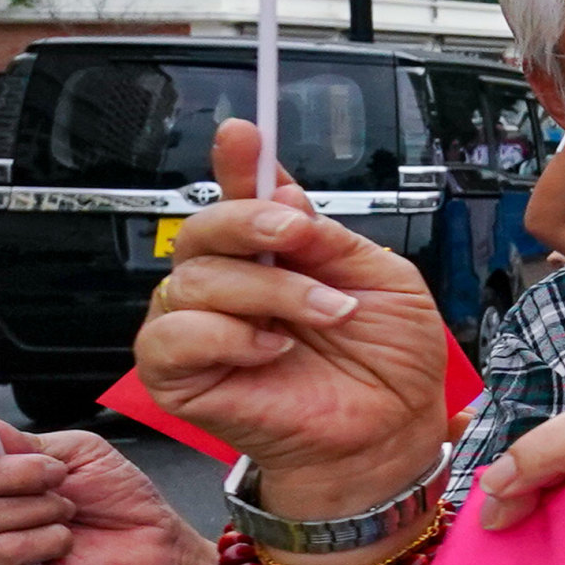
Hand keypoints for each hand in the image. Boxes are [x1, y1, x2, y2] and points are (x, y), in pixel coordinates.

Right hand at [135, 125, 452, 516]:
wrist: (392, 430)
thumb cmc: (389, 362)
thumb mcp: (383, 281)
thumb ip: (331, 237)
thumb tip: (285, 193)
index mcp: (274, 254)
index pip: (241, 198)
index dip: (238, 164)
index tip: (243, 133)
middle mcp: (229, 284)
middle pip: (202, 228)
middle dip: (251, 222)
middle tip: (298, 235)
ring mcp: (199, 327)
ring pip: (195, 280)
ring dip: (270, 292)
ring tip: (326, 315)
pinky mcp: (179, 375)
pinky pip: (173, 336)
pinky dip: (229, 335)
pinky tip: (272, 349)